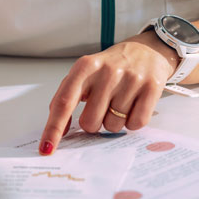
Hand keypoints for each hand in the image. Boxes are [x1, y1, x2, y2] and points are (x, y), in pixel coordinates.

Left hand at [39, 33, 178, 154]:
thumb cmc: (113, 65)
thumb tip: (58, 129)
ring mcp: (130, 78)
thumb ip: (68, 94)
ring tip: (121, 100)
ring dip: (115, 121)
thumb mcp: (87, 71)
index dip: (54, 128)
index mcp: (85, 66)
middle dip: (94, 122)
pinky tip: (134, 104)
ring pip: (113, 126)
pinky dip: (132, 121)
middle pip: (90, 122)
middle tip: (104, 106)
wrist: (149, 49)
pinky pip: (135, 124)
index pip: (64, 101)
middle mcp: (107, 71)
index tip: (46, 149)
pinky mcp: (151, 87)